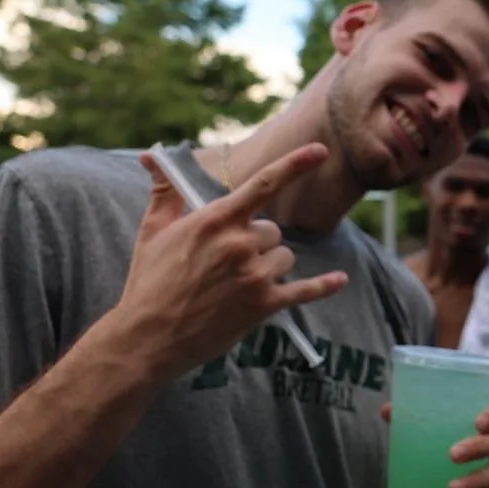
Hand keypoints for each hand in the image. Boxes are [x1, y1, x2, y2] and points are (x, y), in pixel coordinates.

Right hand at [111, 143, 348, 381]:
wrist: (147, 336)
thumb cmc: (148, 282)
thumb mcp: (152, 231)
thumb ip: (164, 192)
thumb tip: (151, 158)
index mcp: (215, 221)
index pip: (263, 184)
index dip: (295, 164)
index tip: (320, 151)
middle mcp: (239, 244)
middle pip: (273, 231)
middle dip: (257, 242)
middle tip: (227, 263)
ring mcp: (254, 276)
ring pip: (284, 257)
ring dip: (269, 266)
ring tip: (236, 283)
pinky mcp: (263, 305)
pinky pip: (304, 291)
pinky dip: (324, 286)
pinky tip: (341, 280)